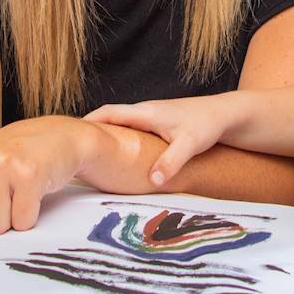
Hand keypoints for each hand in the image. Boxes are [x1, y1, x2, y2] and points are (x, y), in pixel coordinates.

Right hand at [85, 94, 235, 186]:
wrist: (226, 114)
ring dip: (105, 134)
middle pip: (110, 118)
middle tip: (70, 147)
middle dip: (90, 130)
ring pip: (121, 124)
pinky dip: (119, 137)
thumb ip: (169, 162)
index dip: (88, 123)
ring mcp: (151, 116)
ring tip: (87, 153)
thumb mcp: (188, 145)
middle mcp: (145, 111)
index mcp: (146, 113)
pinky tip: (117, 153)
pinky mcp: (158, 122)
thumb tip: (151, 181)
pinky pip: (131, 128)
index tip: (68, 135)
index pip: (108, 114)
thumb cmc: (207, 126)